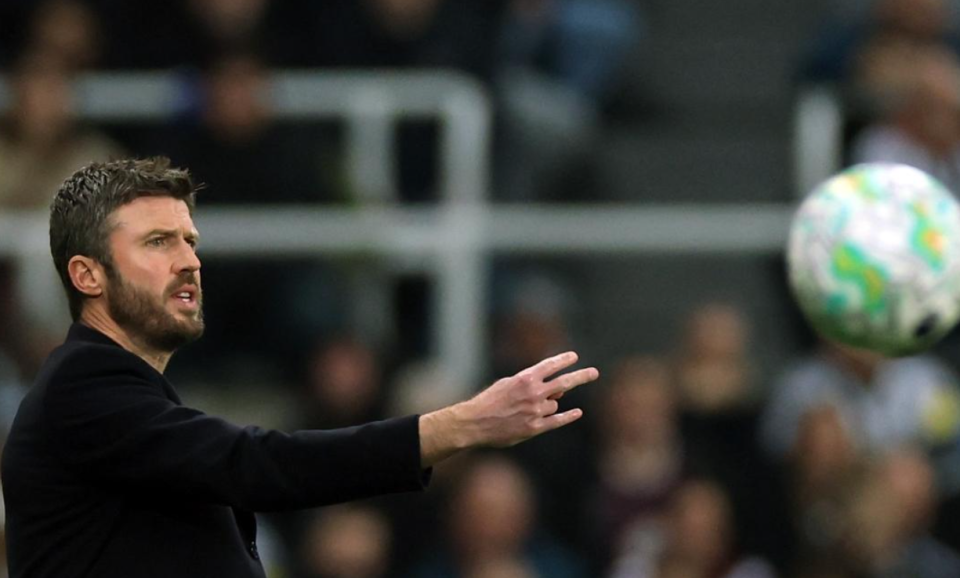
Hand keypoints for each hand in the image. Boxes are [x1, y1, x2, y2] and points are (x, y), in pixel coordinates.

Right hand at [420, 351, 598, 465]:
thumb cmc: (489, 401)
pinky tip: (577, 413)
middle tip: (594, 373)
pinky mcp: (534, 428)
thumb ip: (530, 384)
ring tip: (526, 409)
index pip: (550, 365)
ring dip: (547, 405)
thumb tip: (555, 393)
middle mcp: (533, 393)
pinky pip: (557, 421)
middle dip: (581, 376)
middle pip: (564, 383)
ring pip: (554, 405)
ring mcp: (535, 411)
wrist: (475, 422)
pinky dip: (568, 417)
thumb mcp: (507, 384)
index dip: (564, 360)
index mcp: (525, 378)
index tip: (574, 357)